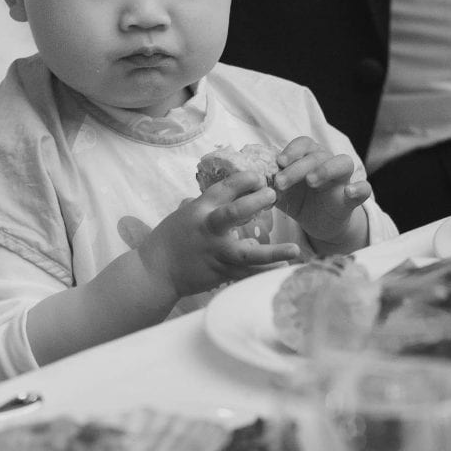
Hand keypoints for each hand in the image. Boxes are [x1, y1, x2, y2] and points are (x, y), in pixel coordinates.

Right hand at [138, 170, 299, 297]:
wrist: (154, 271)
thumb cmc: (169, 239)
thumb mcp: (185, 214)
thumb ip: (207, 204)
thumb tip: (228, 192)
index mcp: (199, 211)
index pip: (223, 189)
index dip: (243, 180)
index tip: (259, 176)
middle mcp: (208, 230)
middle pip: (233, 213)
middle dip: (254, 202)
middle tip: (273, 194)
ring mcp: (215, 254)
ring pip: (247, 254)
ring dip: (273, 252)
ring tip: (296, 249)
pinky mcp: (220, 274)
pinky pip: (247, 275)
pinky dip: (265, 274)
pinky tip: (284, 270)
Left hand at [274, 136, 370, 249]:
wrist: (318, 223)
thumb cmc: (298, 200)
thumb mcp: (280, 192)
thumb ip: (267, 183)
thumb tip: (246, 179)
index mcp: (308, 157)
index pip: (303, 143)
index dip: (291, 150)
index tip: (278, 162)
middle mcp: (327, 162)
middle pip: (316, 155)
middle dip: (297, 168)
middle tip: (281, 182)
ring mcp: (342, 179)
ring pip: (342, 162)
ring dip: (325, 169)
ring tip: (311, 181)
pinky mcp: (352, 198)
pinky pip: (365, 188)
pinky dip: (360, 188)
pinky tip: (349, 192)